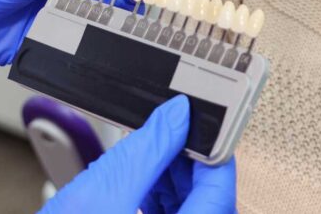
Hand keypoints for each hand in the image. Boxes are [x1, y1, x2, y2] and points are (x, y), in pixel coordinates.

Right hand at [40, 95, 236, 213]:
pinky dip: (165, 203)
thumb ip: (147, 149)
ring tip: (156, 152)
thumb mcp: (101, 192)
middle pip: (209, 206)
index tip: (203, 127)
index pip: (219, 196)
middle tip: (176, 133)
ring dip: (179, 183)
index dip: (215, 156)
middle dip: (193, 167)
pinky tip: (147, 182)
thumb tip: (176, 117)